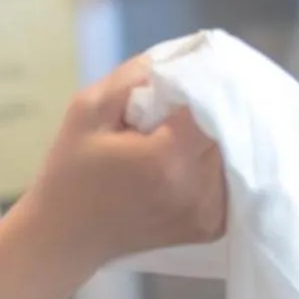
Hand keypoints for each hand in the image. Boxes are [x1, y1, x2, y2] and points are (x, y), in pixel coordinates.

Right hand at [25, 55, 225, 269]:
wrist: (66, 238)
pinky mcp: (212, 227)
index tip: (184, 81)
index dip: (201, 86)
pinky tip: (189, 159)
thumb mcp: (87, 110)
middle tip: (177, 109)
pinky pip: (228, 181)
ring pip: (232, 154)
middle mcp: (197, 188)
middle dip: (208, 112)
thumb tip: (177, 60)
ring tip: (179, 135)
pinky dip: (215, 165)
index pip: (212, 104)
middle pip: (226, 130)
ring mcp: (208, 212)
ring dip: (214, 139)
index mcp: (167, 157)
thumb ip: (131, 78)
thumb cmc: (71, 172)